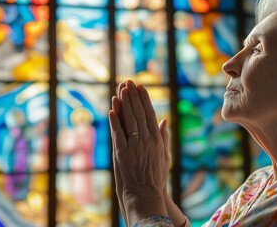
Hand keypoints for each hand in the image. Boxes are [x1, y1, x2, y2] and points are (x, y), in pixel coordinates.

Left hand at [109, 80, 169, 224]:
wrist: (145, 194)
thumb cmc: (155, 176)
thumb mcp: (164, 155)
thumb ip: (163, 137)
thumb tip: (165, 120)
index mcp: (157, 139)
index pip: (150, 114)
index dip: (145, 99)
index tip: (141, 86)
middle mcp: (147, 140)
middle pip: (139, 113)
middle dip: (133, 96)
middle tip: (129, 81)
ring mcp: (134, 146)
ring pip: (129, 120)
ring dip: (124, 103)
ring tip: (120, 89)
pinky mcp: (122, 154)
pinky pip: (118, 134)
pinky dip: (115, 121)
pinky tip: (112, 109)